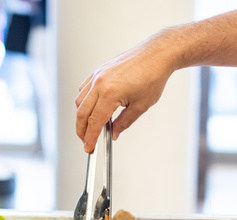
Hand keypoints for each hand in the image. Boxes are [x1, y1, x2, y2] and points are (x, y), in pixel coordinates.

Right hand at [75, 33, 175, 152]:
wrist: (157, 55)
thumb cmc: (153, 76)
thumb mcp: (141, 106)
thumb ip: (124, 122)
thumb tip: (114, 132)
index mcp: (110, 93)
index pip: (94, 122)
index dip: (90, 138)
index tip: (89, 147)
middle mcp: (100, 83)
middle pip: (81, 113)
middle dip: (81, 130)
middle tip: (86, 140)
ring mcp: (98, 75)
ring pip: (79, 101)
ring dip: (81, 116)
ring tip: (89, 126)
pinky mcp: (99, 70)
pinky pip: (84, 89)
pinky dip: (84, 101)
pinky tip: (91, 108)